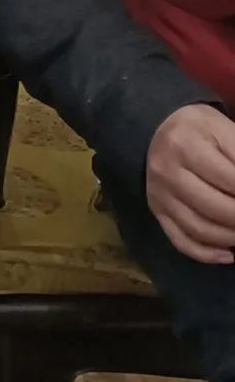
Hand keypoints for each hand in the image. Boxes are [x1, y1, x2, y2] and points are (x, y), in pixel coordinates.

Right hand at [147, 104, 234, 262]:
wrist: (158, 130)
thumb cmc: (200, 130)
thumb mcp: (224, 130)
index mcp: (185, 143)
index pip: (231, 180)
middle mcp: (166, 170)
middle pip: (216, 208)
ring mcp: (159, 194)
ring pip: (201, 230)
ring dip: (231, 237)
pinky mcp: (157, 211)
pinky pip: (182, 242)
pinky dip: (209, 254)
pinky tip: (229, 251)